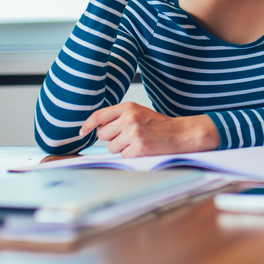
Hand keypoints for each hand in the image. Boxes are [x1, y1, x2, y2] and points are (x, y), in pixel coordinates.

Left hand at [79, 102, 219, 156]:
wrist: (180, 133)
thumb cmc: (159, 125)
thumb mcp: (139, 112)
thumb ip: (120, 117)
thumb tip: (98, 128)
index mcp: (128, 107)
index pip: (99, 116)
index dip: (88, 125)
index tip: (83, 131)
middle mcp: (129, 119)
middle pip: (102, 135)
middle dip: (111, 139)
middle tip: (126, 137)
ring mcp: (133, 133)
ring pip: (111, 147)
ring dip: (121, 148)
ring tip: (137, 142)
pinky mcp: (138, 148)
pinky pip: (122, 156)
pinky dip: (131, 155)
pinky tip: (142, 149)